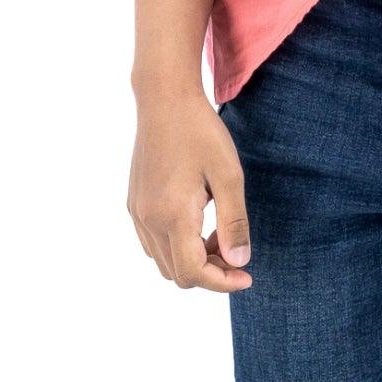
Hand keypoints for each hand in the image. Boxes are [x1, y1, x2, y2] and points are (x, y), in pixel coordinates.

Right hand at [129, 85, 255, 291]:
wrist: (165, 99)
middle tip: (236, 250)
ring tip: (219, 233)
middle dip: (210, 272)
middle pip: (177, 274)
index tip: (247, 275)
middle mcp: (149, 220)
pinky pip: (152, 243)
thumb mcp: (229, 176)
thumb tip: (240, 262)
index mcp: (173, 215)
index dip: (222, 283)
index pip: (193, 273)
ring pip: (163, 261)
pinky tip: (198, 221)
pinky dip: (176, 246)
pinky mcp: (134, 203)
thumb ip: (234, 222)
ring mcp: (137, 212)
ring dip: (192, 260)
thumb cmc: (201, 132)